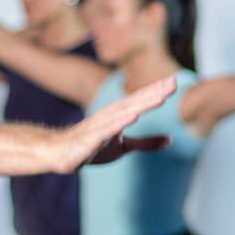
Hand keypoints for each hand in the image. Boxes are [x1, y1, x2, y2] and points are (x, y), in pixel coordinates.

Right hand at [60, 76, 178, 169]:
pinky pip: (102, 134)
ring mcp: (97, 129)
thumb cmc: (91, 148)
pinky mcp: (86, 143)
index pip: (140, 101)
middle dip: (153, 93)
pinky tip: (129, 120)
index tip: (176, 81)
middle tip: (173, 83)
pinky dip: (116, 126)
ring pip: (121, 116)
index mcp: (118, 116)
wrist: (58, 153)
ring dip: (140, 106)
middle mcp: (109, 117)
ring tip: (159, 99)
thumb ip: (146, 143)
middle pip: (134, 103)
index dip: (157, 92)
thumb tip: (170, 139)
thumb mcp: (124, 146)